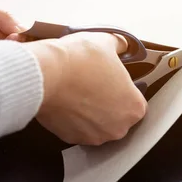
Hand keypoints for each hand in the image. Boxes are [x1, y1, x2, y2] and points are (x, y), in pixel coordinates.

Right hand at [25, 32, 146, 145]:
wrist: (46, 74)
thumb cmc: (79, 61)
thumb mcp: (107, 42)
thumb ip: (120, 46)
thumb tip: (121, 46)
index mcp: (134, 108)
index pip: (135, 101)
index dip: (123, 88)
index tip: (113, 79)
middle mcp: (118, 128)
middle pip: (117, 115)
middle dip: (108, 102)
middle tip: (95, 83)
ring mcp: (94, 136)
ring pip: (97, 124)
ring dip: (90, 111)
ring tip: (79, 90)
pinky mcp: (71, 139)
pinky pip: (77, 128)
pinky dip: (73, 117)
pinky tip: (67, 99)